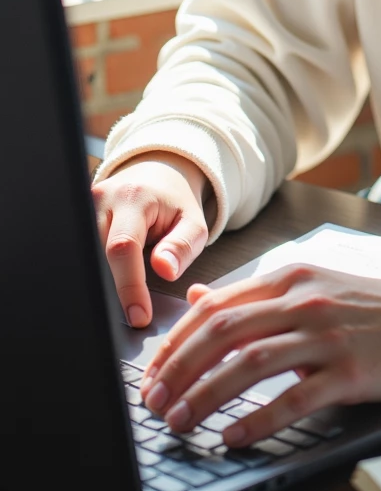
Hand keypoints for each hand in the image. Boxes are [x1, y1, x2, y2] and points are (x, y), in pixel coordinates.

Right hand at [91, 153, 209, 327]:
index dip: (129, 286)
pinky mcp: (76, 216)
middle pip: (98, 256)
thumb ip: (183, 246)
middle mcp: (100, 198)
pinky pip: (83, 251)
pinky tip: (108, 283)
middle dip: (113, 289)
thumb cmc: (175, 202)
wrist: (156, 173)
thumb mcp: (194, 222)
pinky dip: (95, 271)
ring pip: (86, 257)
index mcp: (132, 197)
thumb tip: (165, 271)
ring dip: (103, 280)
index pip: (123, 247)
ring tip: (125, 296)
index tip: (139, 316)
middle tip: (133, 313)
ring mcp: (83, 206)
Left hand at [139, 264, 380, 444]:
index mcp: (289, 279)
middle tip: (154, 405)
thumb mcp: (310, 286)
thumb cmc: (371, 306)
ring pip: (250, 363)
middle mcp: (303, 302)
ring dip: (206, 395)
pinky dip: (257, 418)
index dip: (174, 343)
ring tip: (180, 422)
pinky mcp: (351, 371)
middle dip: (178, 371)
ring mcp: (327, 336)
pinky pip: (294, 398)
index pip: (214, 308)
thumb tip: (197, 297)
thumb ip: (254, 295)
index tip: (152, 375)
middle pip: (222, 333)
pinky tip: (233, 436)